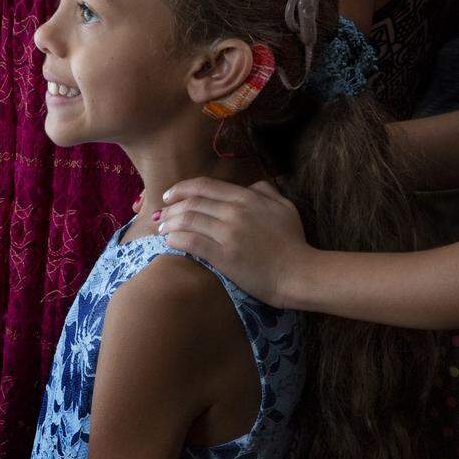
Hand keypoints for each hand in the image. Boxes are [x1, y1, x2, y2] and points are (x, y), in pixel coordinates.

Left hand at [156, 178, 310, 306]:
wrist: (298, 272)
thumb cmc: (293, 241)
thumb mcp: (285, 206)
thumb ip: (266, 190)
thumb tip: (250, 186)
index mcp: (247, 197)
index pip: (205, 186)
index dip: (182, 188)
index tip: (170, 194)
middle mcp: (234, 211)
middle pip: (192, 202)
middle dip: (171, 206)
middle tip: (161, 213)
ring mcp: (228, 233)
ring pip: (188, 220)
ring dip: (169, 222)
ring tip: (161, 227)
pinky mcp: (224, 256)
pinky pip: (192, 242)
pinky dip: (176, 238)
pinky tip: (169, 240)